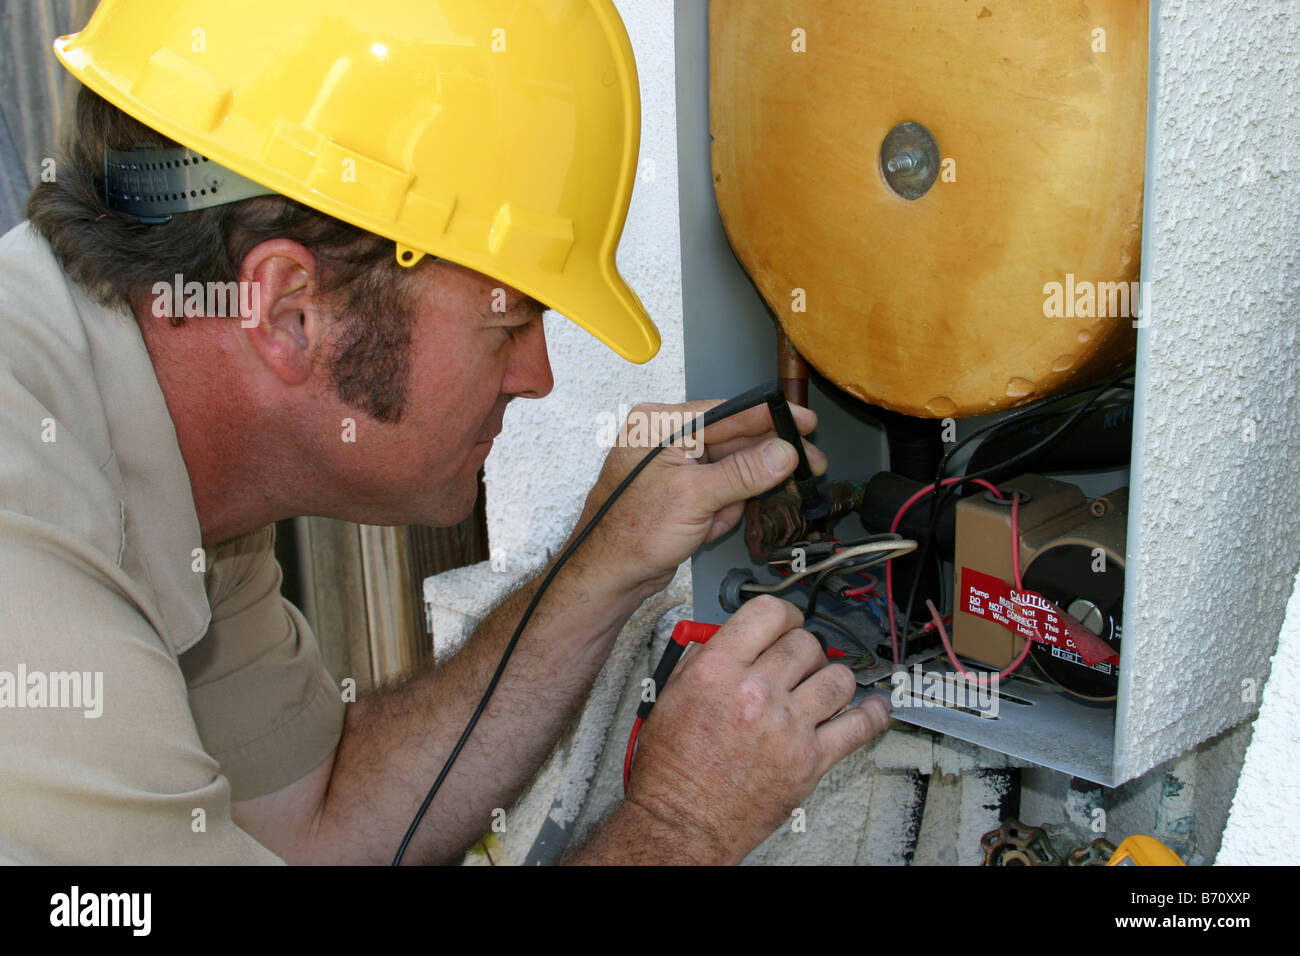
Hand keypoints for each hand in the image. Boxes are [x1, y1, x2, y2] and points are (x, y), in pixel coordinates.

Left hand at [572, 398, 826, 596]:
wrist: (609, 577)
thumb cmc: (630, 534)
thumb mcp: (695, 497)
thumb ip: (743, 472)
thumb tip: (782, 453)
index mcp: (659, 424)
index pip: (727, 411)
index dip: (769, 417)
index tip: (803, 421)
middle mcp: (664, 438)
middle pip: (733, 441)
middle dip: (760, 467)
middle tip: (805, 466)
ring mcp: (672, 466)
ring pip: (731, 472)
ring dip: (732, 501)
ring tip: (712, 521)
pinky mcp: (680, 491)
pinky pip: (720, 492)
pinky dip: (720, 513)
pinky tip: (703, 530)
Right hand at [625, 595, 891, 863]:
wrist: (681, 822)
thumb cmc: (671, 770)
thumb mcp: (671, 696)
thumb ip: (704, 659)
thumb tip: (733, 638)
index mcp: (717, 671)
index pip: (769, 614)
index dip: (785, 613)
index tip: (789, 622)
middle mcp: (756, 693)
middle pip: (805, 643)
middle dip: (804, 649)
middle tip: (799, 661)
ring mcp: (787, 726)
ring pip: (837, 677)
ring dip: (832, 677)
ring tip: (823, 686)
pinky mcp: (811, 760)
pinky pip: (860, 725)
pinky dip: (873, 712)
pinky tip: (872, 706)